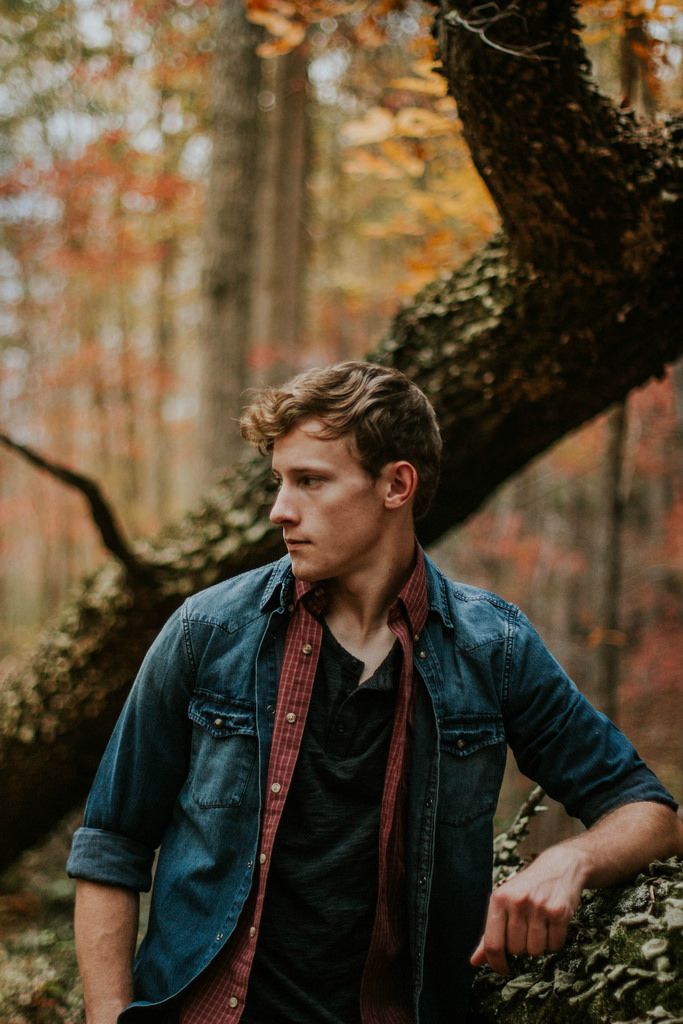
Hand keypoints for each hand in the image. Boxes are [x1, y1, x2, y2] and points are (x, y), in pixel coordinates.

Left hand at [470, 845, 588, 974]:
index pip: (492, 943)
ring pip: (535, 950)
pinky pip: (555, 945)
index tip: (502, 969)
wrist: (559, 865)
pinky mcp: (559, 912)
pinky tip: (553, 925)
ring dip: (539, 945)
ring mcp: (539, 906)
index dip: (496, 963)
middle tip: (527, 930)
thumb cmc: (527, 887)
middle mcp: (517, 901)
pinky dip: (554, 942)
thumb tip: (475, 961)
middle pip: (515, 949)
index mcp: (499, 898)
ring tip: (540, 926)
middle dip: (521, 947)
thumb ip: (490, 933)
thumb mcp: (504, 902)